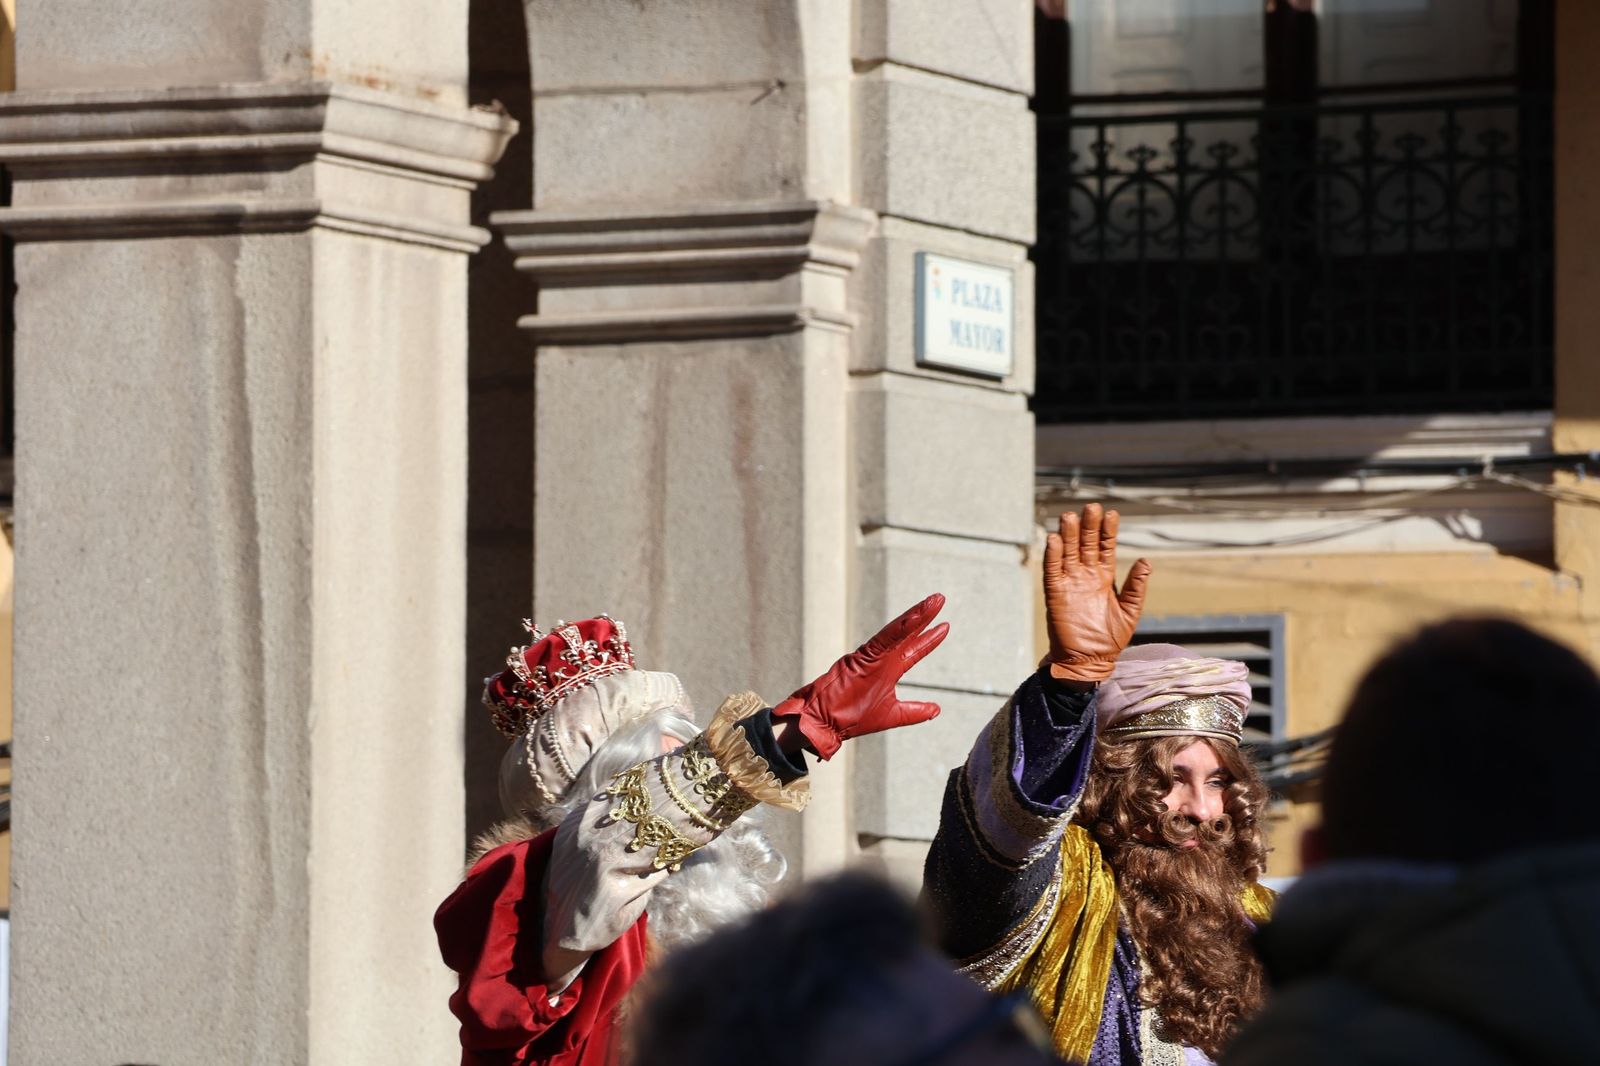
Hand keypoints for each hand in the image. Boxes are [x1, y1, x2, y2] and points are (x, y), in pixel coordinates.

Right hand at [772, 594, 949, 759]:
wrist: (823, 724)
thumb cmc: (850, 718)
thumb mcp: (892, 715)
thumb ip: (915, 712)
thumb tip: (937, 710)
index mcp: (887, 670)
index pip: (913, 650)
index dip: (929, 639)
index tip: (944, 626)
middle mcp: (880, 659)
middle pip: (907, 634)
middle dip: (925, 617)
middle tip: (940, 599)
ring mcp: (871, 656)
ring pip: (897, 631)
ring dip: (916, 615)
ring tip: (933, 602)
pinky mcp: (861, 657)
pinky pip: (884, 639)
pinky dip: (900, 628)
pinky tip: (915, 617)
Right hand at [1043, 503, 1151, 683]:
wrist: (1089, 660)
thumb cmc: (1111, 638)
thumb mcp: (1130, 611)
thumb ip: (1136, 586)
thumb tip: (1146, 561)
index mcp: (1104, 577)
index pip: (1106, 547)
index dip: (1108, 530)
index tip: (1111, 513)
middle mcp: (1086, 575)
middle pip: (1086, 543)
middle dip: (1089, 526)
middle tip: (1091, 507)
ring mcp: (1070, 582)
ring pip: (1068, 552)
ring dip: (1069, 534)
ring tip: (1071, 516)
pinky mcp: (1055, 593)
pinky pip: (1053, 570)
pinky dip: (1053, 555)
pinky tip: (1055, 539)